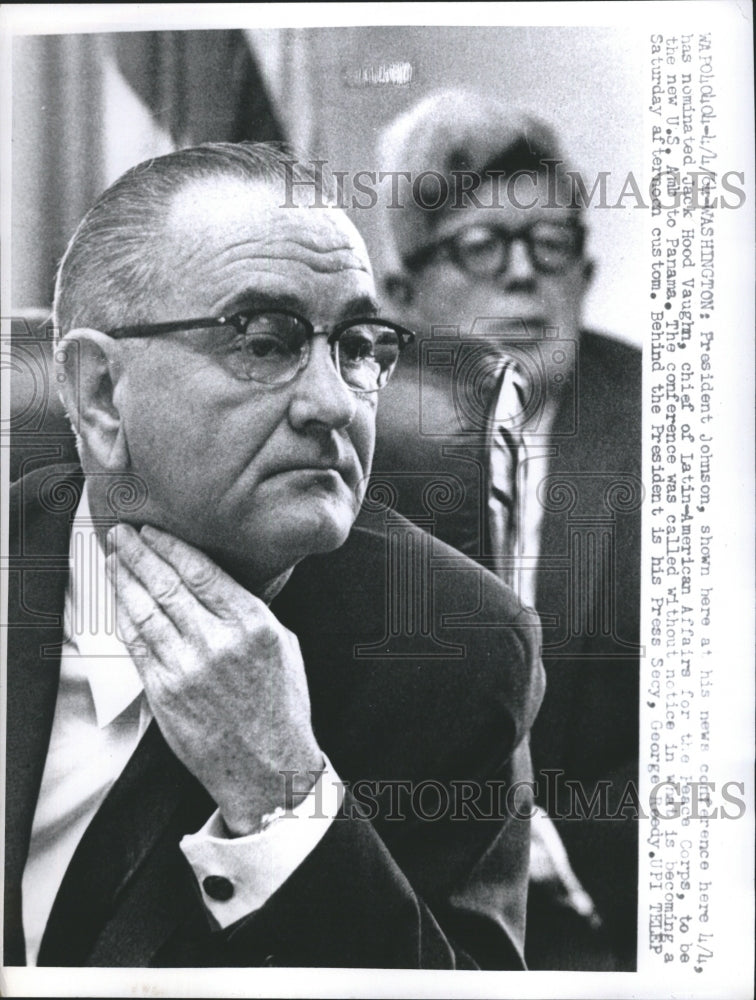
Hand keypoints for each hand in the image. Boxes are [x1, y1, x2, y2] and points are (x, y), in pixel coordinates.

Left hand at [105, 523, 323, 834]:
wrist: (269, 768)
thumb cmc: (280, 707)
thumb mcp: (283, 644)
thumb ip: (251, 610)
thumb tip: (218, 580)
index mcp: (252, 624)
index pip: (200, 570)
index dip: (169, 546)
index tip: (152, 532)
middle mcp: (217, 642)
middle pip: (166, 584)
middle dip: (137, 554)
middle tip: (120, 535)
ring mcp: (186, 668)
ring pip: (145, 611)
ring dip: (124, 581)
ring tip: (113, 560)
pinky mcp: (164, 693)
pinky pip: (137, 646)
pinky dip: (125, 618)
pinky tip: (119, 602)